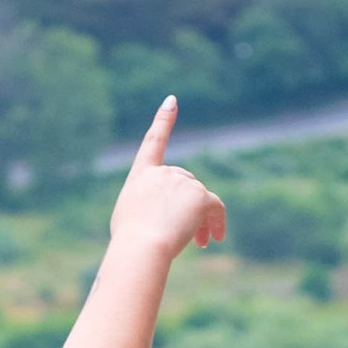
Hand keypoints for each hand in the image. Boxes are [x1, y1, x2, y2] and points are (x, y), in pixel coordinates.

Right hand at [109, 97, 224, 268]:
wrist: (141, 247)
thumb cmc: (130, 241)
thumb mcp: (130, 216)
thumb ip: (147, 204)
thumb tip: (166, 213)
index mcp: (142, 175)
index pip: (153, 142)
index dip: (163, 120)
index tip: (172, 101)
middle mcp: (163, 172)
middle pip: (185, 186)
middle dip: (187, 209)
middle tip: (188, 238)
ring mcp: (183, 181)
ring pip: (200, 201)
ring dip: (200, 222)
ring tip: (198, 244)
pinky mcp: (200, 195)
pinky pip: (216, 208)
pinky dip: (217, 223)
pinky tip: (215, 240)